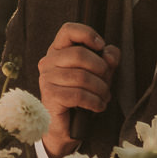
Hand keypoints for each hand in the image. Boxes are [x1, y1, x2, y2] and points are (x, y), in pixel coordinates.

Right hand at [36, 22, 119, 155]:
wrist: (67, 127)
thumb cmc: (82, 96)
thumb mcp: (99, 74)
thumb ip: (107, 60)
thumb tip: (109, 54)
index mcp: (58, 51)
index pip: (68, 30)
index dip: (87, 34)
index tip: (101, 47)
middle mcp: (48, 62)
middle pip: (79, 54)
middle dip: (100, 69)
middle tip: (106, 82)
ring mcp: (46, 79)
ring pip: (81, 77)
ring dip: (100, 89)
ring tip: (104, 97)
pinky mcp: (50, 96)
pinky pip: (78, 94)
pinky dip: (94, 101)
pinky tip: (98, 106)